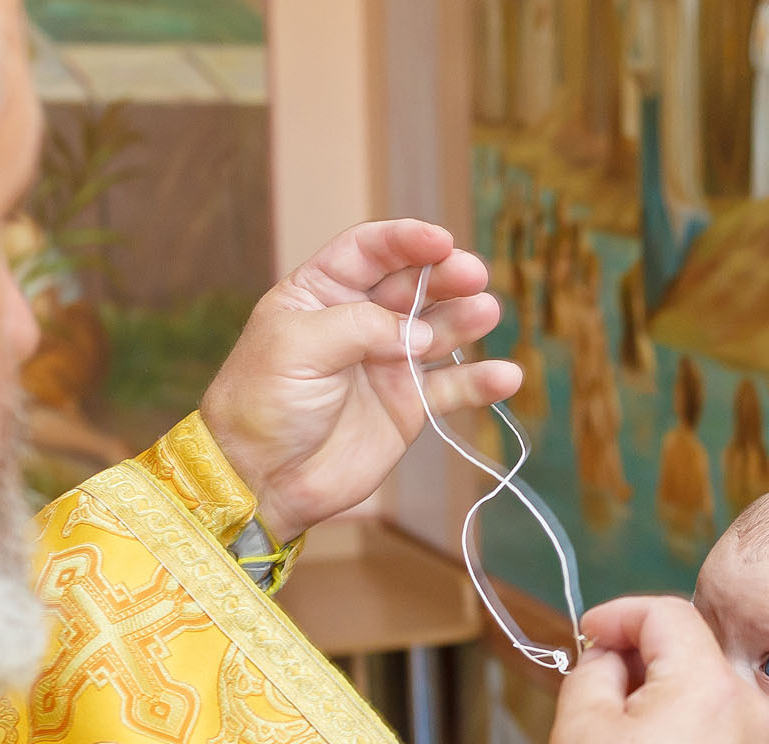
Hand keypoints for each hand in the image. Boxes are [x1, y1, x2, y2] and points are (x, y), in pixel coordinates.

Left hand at [199, 219, 522, 538]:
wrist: (262, 478)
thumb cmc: (262, 404)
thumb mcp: (297, 347)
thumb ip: (359, 328)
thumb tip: (417, 334)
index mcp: (320, 294)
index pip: (369, 251)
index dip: (406, 240)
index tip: (441, 241)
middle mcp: (359, 322)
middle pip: (413, 286)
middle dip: (445, 276)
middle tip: (473, 275)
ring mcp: (388, 363)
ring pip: (438, 331)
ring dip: (465, 319)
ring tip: (486, 313)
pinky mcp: (409, 407)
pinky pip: (452, 388)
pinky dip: (481, 382)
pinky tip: (506, 376)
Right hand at [545, 597, 768, 743]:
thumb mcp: (580, 729)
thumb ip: (592, 670)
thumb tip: (610, 657)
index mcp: (708, 683)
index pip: (668, 613)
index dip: (619, 614)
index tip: (588, 634)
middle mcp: (751, 709)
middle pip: (693, 654)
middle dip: (640, 660)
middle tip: (596, 688)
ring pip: (709, 698)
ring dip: (665, 700)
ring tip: (620, 741)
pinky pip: (724, 739)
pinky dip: (689, 738)